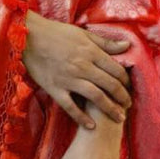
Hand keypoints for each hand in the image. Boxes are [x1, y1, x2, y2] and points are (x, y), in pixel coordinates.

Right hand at [22, 9, 131, 128]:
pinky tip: (91, 125)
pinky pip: (71, 107)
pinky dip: (82, 118)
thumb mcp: (83, 34)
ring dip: (110, 109)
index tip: (130, 87)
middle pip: (110, 85)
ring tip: (119, 118)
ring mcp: (69, 79)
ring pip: (96, 97)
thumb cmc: (57, 33)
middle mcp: (83, 66)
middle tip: (128, 105)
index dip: (126, 81)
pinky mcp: (55, 89)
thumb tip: (127, 46)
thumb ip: (105, 43)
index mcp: (91, 52)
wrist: (29, 37)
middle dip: (123, 97)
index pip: (116, 69)